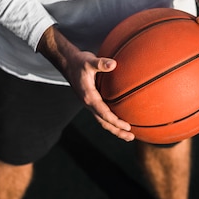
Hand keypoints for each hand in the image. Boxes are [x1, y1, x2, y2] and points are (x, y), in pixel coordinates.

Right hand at [38, 26, 133, 140]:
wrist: (67, 63)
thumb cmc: (79, 61)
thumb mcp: (89, 61)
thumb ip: (101, 63)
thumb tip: (113, 64)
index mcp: (88, 97)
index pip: (103, 113)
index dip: (115, 121)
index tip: (127, 126)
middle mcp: (89, 103)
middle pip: (104, 122)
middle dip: (117, 131)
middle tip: (131, 137)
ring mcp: (90, 104)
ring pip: (103, 121)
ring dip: (115, 129)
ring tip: (128, 135)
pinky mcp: (92, 102)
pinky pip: (103, 115)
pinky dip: (112, 121)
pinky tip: (121, 121)